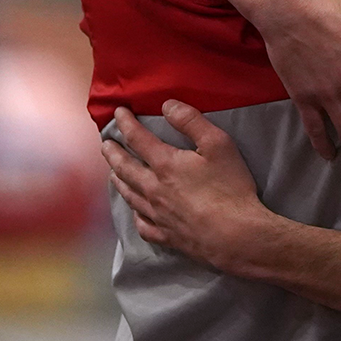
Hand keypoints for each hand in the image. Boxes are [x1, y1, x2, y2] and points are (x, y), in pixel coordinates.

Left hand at [104, 102, 273, 268]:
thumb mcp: (218, 144)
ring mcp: (158, 214)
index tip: (118, 112)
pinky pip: (142, 225)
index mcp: (165, 164)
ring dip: (118, 180)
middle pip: (125, 168)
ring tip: (113, 173)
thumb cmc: (230, 188)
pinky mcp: (166, 236)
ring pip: (129, 195)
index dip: (125, 123)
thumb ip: (191, 121)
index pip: (137, 138)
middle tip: (105, 144)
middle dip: (113, 153)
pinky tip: (136, 211)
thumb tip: (167, 105)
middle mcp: (154, 189)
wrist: (235, 236)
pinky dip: (135, 215)